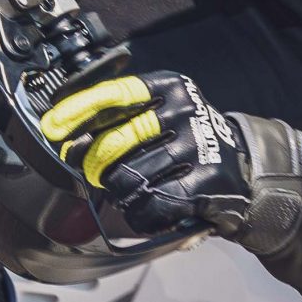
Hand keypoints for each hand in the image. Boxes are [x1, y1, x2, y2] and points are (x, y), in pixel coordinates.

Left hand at [40, 66, 301, 249]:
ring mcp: (198, 145)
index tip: (54, 127)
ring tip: (132, 192)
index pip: (115, 94)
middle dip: (94, 164)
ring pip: (128, 178)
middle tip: (95, 173)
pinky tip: (148, 210)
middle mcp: (184, 110)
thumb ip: (119, 119)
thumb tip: (67, 140)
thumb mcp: (161, 114)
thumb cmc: (188, 141)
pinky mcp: (206, 181)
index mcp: (170, 87)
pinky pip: (151, 204)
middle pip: (114, 142)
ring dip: (121, 193)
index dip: (78, 111)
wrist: (247, 171)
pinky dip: (141, 214)